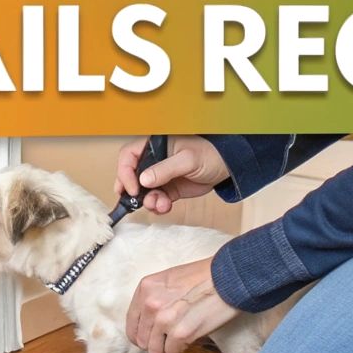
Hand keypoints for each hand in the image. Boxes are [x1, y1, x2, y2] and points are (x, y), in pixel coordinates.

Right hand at [114, 135, 229, 215]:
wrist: (226, 167)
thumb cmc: (209, 154)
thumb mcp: (187, 159)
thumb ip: (165, 169)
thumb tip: (144, 180)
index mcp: (154, 145)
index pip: (129, 155)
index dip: (126, 172)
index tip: (133, 187)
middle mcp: (154, 160)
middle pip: (132, 175)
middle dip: (133, 190)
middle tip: (136, 201)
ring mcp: (161, 176)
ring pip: (144, 190)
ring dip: (148, 201)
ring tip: (159, 205)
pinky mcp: (169, 189)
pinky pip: (156, 199)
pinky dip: (158, 206)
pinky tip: (165, 207)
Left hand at [126, 256, 238, 352]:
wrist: (228, 277)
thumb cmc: (204, 276)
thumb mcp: (170, 279)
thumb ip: (155, 298)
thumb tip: (151, 324)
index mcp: (145, 288)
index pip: (131, 324)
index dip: (141, 335)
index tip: (150, 338)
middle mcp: (151, 305)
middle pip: (142, 340)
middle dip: (155, 343)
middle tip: (170, 340)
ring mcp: (164, 320)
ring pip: (155, 350)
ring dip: (167, 349)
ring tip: (180, 340)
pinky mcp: (181, 334)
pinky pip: (173, 352)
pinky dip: (181, 349)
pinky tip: (191, 337)